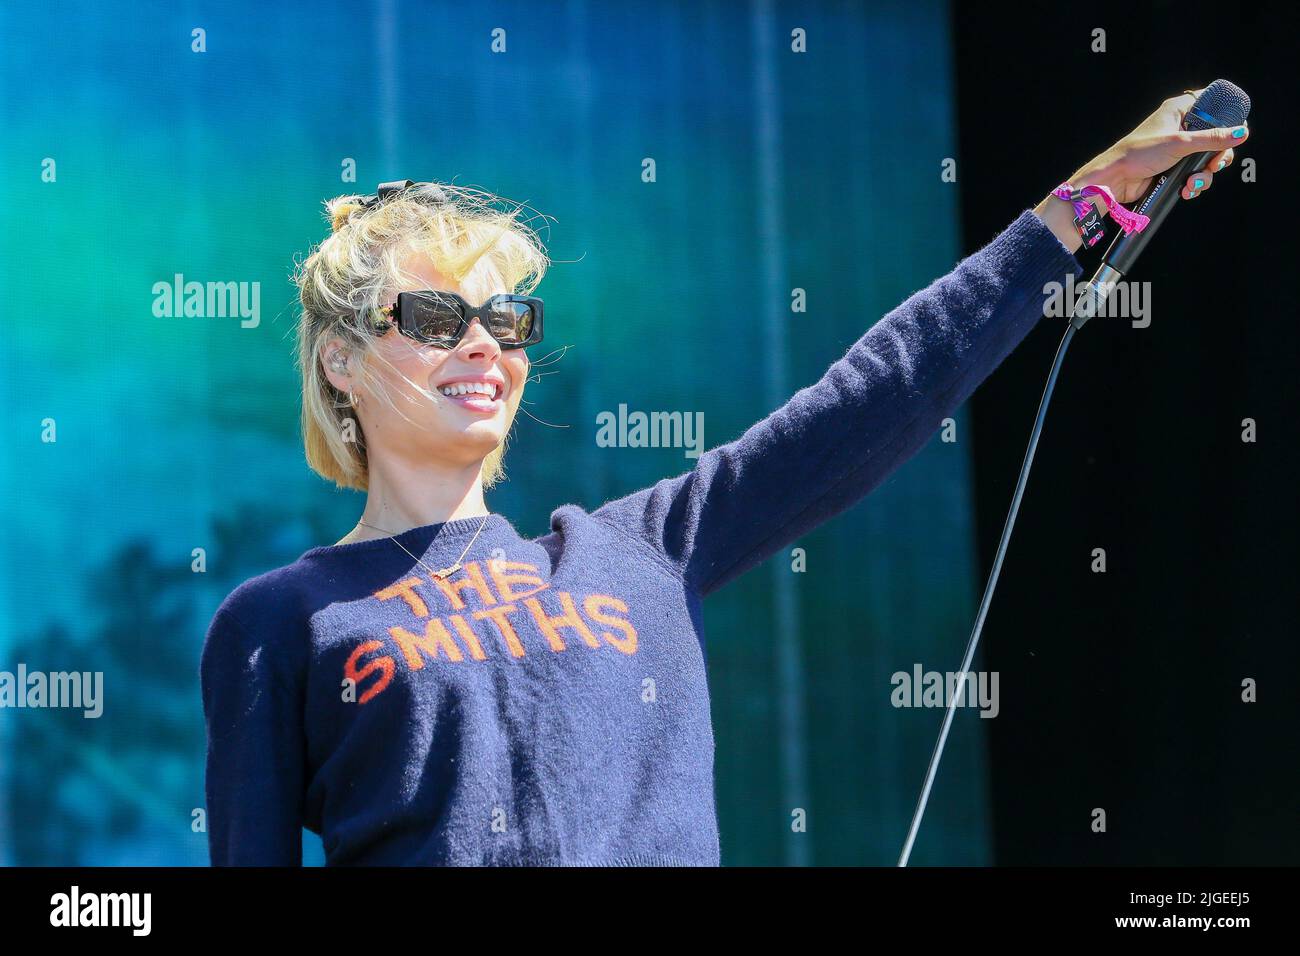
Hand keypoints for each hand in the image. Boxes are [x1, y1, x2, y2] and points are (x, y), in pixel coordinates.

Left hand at [1077, 88, 1247, 201]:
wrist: (1114, 181)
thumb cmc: (1138, 154)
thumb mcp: (1180, 143)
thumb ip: (1212, 138)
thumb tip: (1242, 132)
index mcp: (1178, 110)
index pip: (1212, 105)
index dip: (1225, 118)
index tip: (1232, 133)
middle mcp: (1180, 128)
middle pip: (1215, 137)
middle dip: (1218, 156)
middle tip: (1214, 165)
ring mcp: (1177, 149)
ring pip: (1206, 159)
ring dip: (1204, 174)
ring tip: (1193, 183)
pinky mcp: (1173, 168)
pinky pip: (1194, 173)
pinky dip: (1194, 183)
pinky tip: (1186, 190)